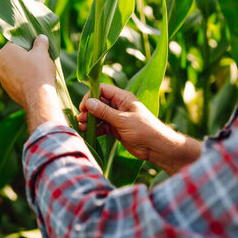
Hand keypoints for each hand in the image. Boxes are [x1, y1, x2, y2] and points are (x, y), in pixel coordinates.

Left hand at [0, 35, 65, 133]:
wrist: (39, 98)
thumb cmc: (39, 71)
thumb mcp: (42, 53)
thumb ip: (40, 42)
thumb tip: (41, 37)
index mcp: (5, 52)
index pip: (15, 42)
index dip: (27, 44)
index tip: (37, 48)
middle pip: (13, 56)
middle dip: (25, 57)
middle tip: (38, 60)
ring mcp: (2, 80)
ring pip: (14, 69)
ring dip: (23, 69)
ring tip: (37, 72)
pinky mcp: (8, 91)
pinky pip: (16, 81)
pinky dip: (23, 80)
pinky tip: (34, 82)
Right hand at [78, 84, 201, 174]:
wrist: (156, 147)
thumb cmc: (144, 129)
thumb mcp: (123, 120)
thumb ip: (105, 112)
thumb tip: (88, 103)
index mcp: (123, 97)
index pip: (102, 90)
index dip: (91, 96)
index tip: (84, 107)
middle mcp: (119, 105)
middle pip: (98, 102)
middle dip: (88, 110)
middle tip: (81, 119)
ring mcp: (117, 117)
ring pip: (99, 115)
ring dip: (90, 121)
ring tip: (82, 127)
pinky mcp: (116, 129)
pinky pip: (102, 126)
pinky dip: (95, 129)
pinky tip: (88, 133)